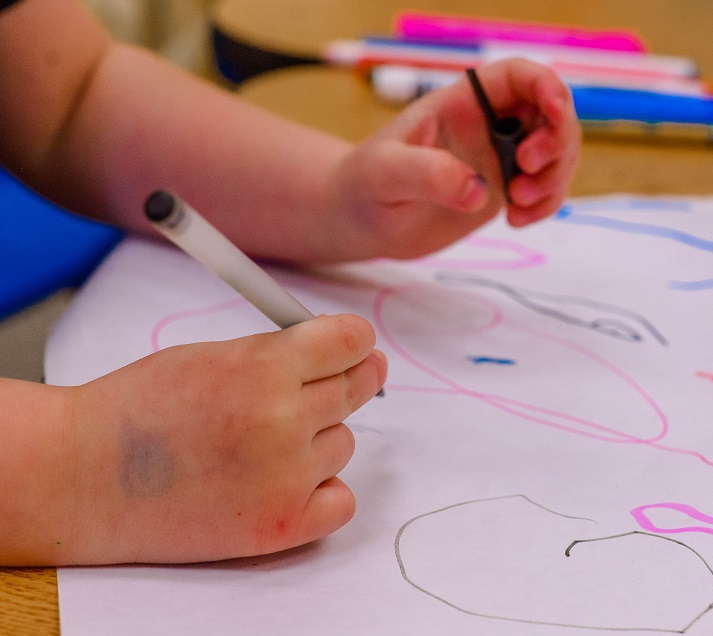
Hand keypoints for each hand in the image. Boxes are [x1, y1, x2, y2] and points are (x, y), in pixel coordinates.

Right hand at [65, 314, 385, 563]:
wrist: (84, 478)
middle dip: (351, 380)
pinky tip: (283, 482)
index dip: (356, 341)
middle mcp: (283, 421)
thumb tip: (342, 350)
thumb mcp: (210, 356)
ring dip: (317, 441)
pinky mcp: (282, 525)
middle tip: (339, 383)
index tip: (357, 347)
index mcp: (264, 368)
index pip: (351, 342)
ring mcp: (286, 477)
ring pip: (343, 444)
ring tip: (258, 446)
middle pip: (355, 389)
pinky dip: (321, 492)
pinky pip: (341, 500)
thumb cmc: (139, 411)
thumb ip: (277, 354)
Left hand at [330, 58, 580, 259]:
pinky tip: (516, 220)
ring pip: (557, 154)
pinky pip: (546, 190)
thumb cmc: (363, 184)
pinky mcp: (504, 191)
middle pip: (552, 114)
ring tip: (517, 204)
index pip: (517, 76)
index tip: (555, 111)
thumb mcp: (384, 173)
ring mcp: (500, 159)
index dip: (546, 85)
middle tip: (526, 170)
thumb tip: (476, 189)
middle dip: (556, 141)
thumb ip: (427, 174)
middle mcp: (490, 126)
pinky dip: (545, 205)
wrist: (360, 221)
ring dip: (554, 178)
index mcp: (462, 103)